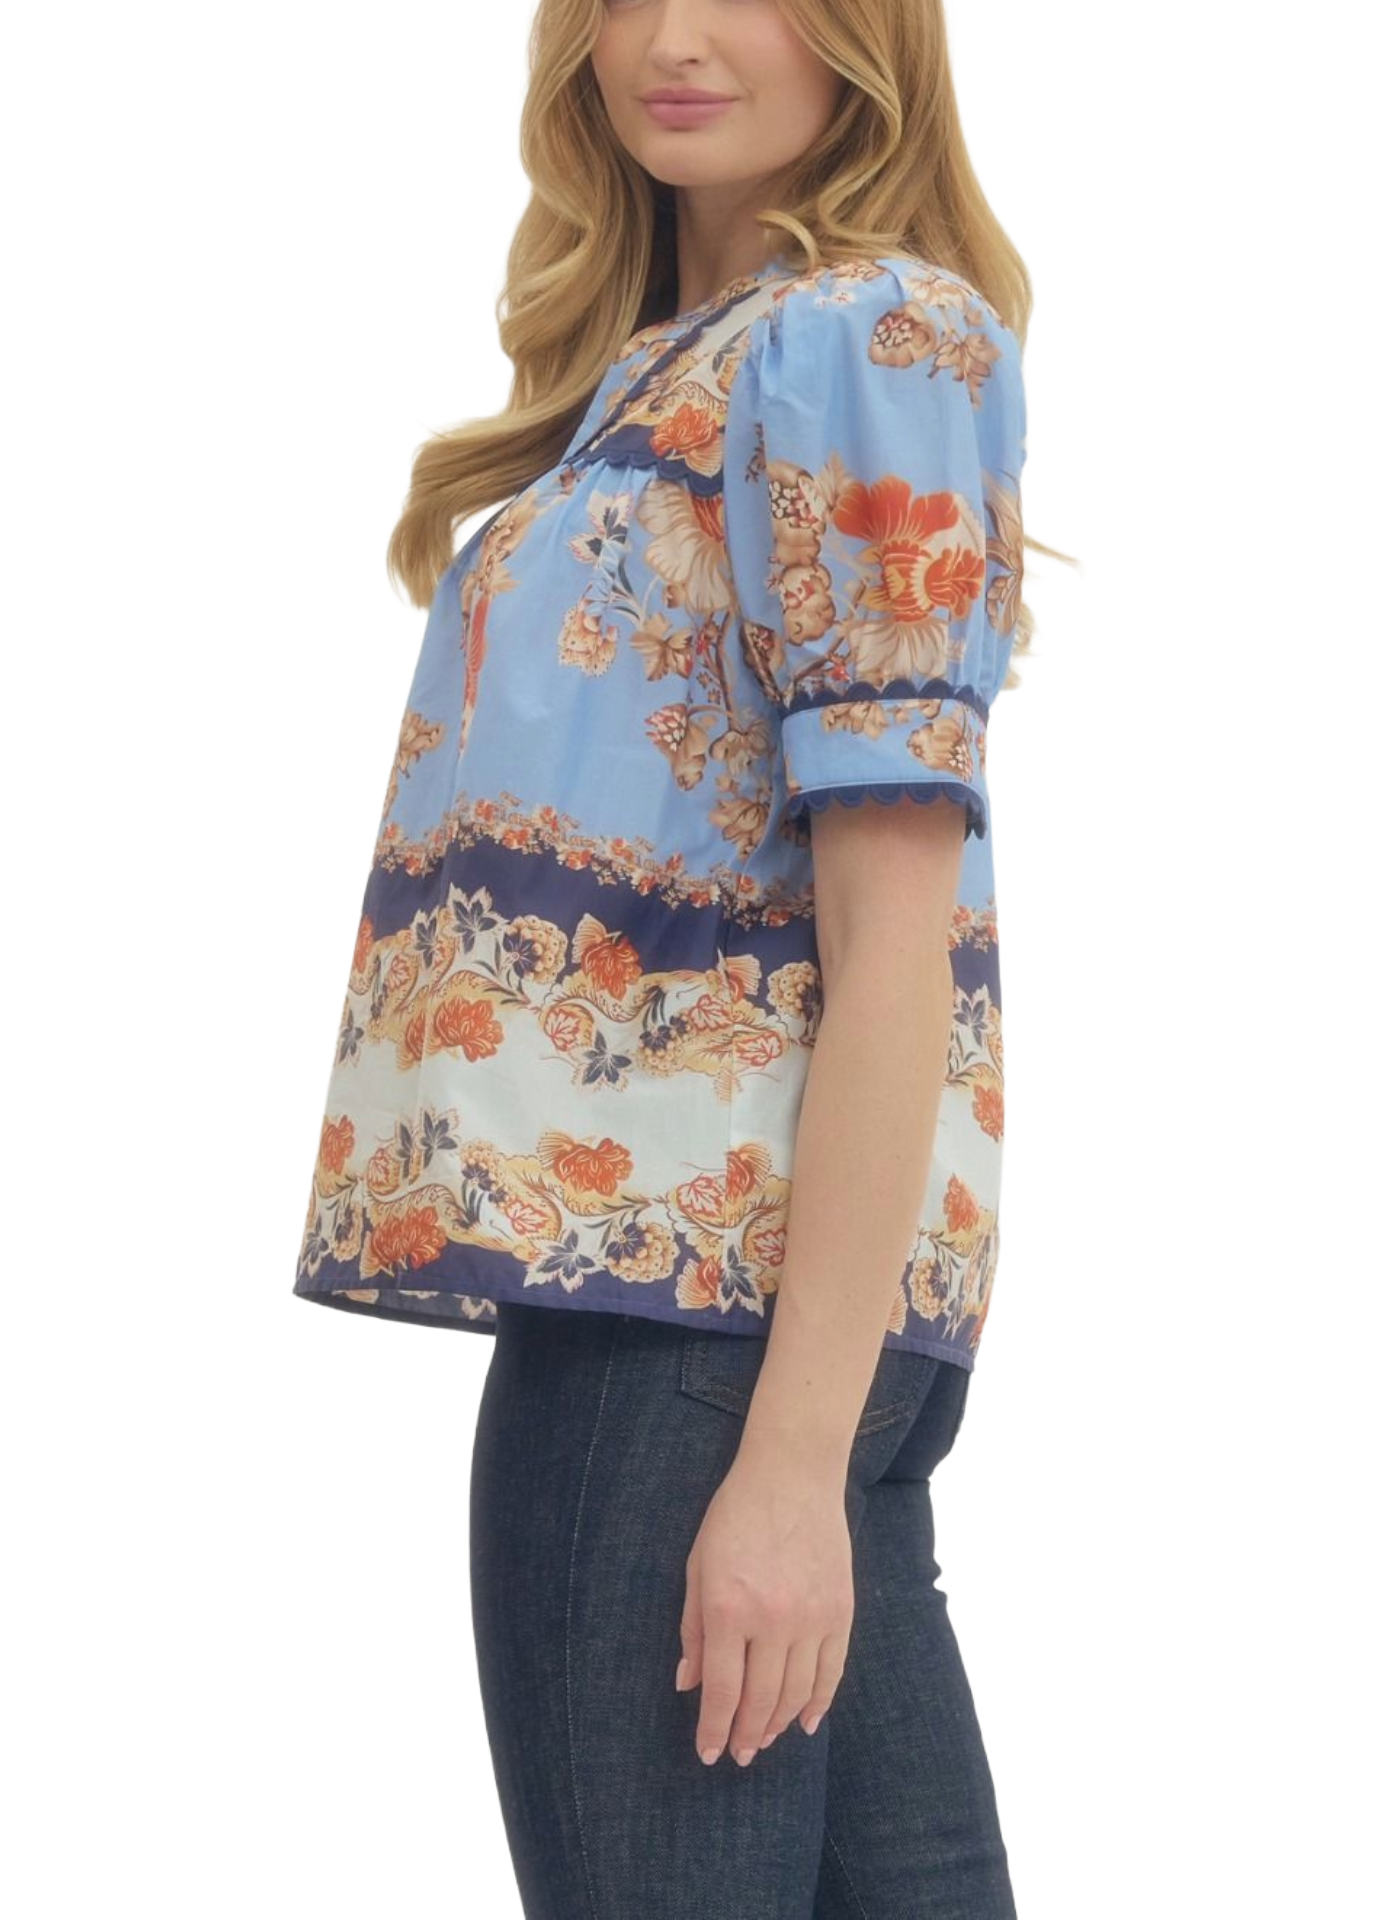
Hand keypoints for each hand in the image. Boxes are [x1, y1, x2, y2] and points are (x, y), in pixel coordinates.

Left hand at [676, 1451, 853, 1766]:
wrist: (793, 1475)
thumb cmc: (735, 1516)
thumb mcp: (699, 1566)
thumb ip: (694, 1628)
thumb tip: (688, 1683)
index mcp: (729, 1608)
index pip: (722, 1690)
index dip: (713, 1729)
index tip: (708, 1753)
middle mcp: (772, 1619)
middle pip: (760, 1699)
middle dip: (746, 1734)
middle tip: (739, 1754)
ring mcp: (812, 1616)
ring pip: (797, 1693)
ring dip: (778, 1723)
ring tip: (764, 1739)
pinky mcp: (840, 1609)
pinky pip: (832, 1670)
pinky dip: (819, 1701)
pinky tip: (806, 1721)